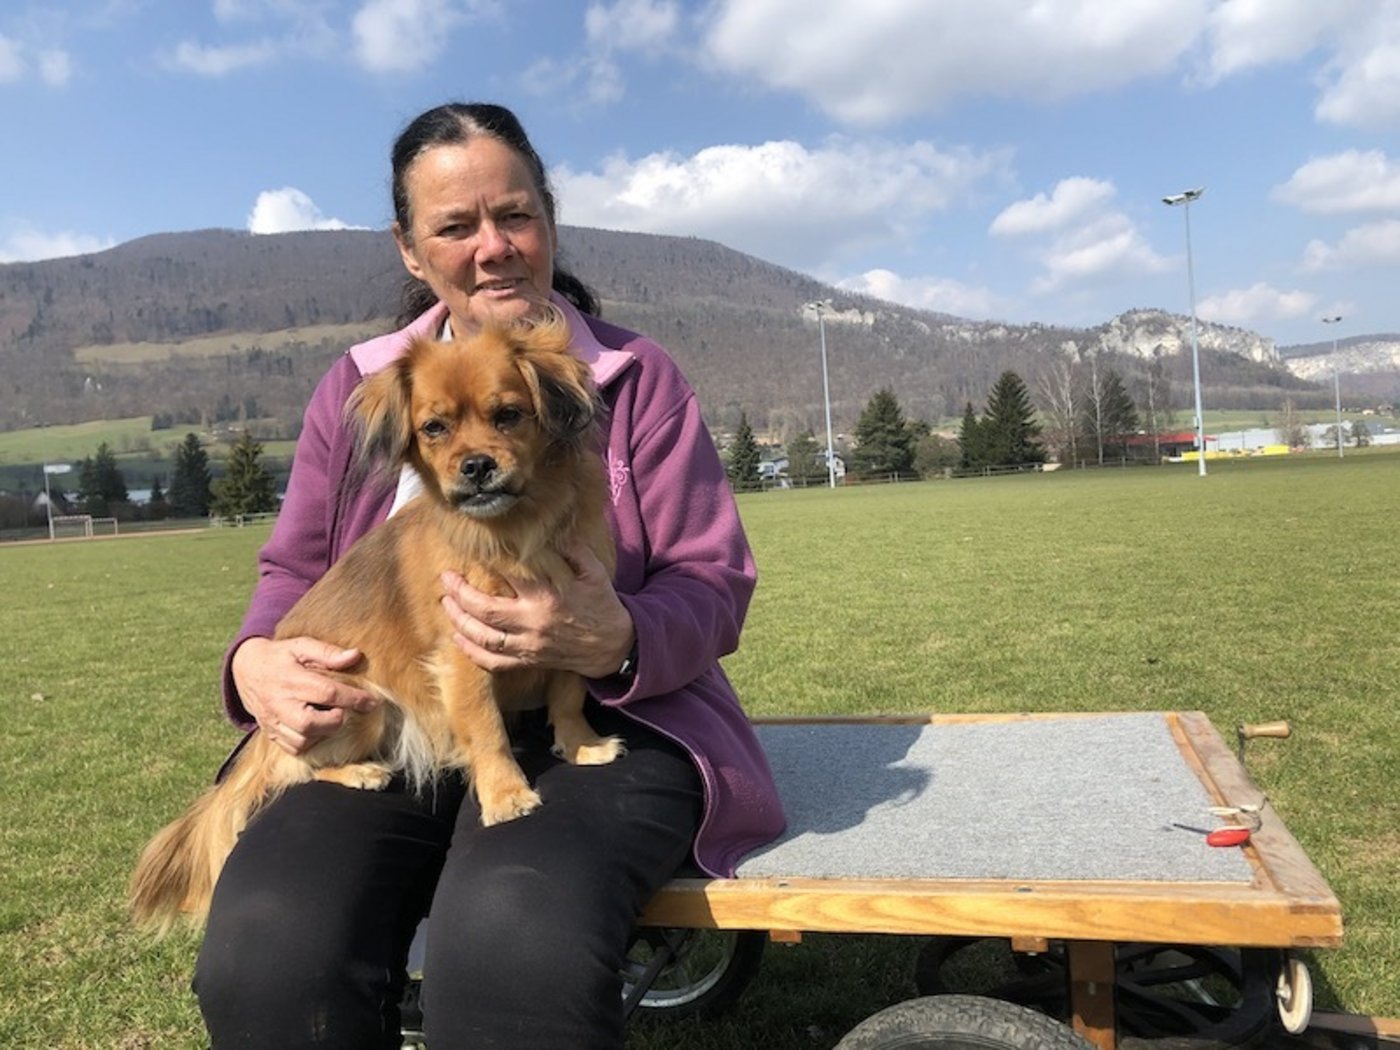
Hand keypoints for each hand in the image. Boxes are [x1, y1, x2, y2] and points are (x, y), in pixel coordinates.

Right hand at [232, 636, 378, 755]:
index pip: (327, 693)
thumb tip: (355, 656)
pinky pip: (293, 748)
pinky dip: (310, 743)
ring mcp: (273, 721)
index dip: (353, 699)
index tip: (372, 702)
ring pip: (302, 740)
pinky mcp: (270, 733)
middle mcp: (279, 703)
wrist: (245, 669)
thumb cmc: (279, 656)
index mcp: (290, 679)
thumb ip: (327, 652)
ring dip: (323, 733)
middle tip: (344, 710)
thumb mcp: (301, 646)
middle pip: (311, 723)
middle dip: (335, 720)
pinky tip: (318, 729)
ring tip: (330, 718)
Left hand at [440, 540, 633, 679]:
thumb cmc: (602, 606)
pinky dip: (471, 652)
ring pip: (482, 638)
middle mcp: (533, 624)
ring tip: (445, 602)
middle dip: (459, 593)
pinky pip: (492, 663)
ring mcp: (528, 646)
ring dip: (458, 620)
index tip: (472, 551)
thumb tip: (550, 531)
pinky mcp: (528, 662)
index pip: (508, 577)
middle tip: (446, 578)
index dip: (486, 563)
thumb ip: (572, 551)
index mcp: (548, 597)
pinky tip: (457, 638)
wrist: (613, 647)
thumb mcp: (594, 573)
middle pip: (484, 610)